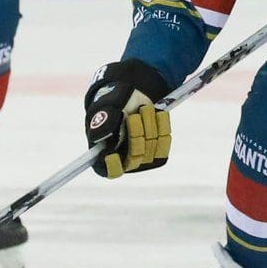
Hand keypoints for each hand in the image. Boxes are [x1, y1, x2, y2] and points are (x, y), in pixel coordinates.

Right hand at [85, 59, 172, 178]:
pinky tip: (156, 113)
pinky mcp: (159, 148)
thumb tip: (101, 137)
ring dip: (149, 123)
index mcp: (105, 154)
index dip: (113, 165)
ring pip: (152, 146)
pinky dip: (162, 123)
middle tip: (133, 116)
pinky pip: (165, 140)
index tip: (112, 155)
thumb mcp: (104, 108)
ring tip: (142, 110)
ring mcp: (143, 156)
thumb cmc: (111, 104)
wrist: (130, 96)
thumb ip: (103, 122)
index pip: (111, 170)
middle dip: (136, 132)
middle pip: (136, 156)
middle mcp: (125, 160)